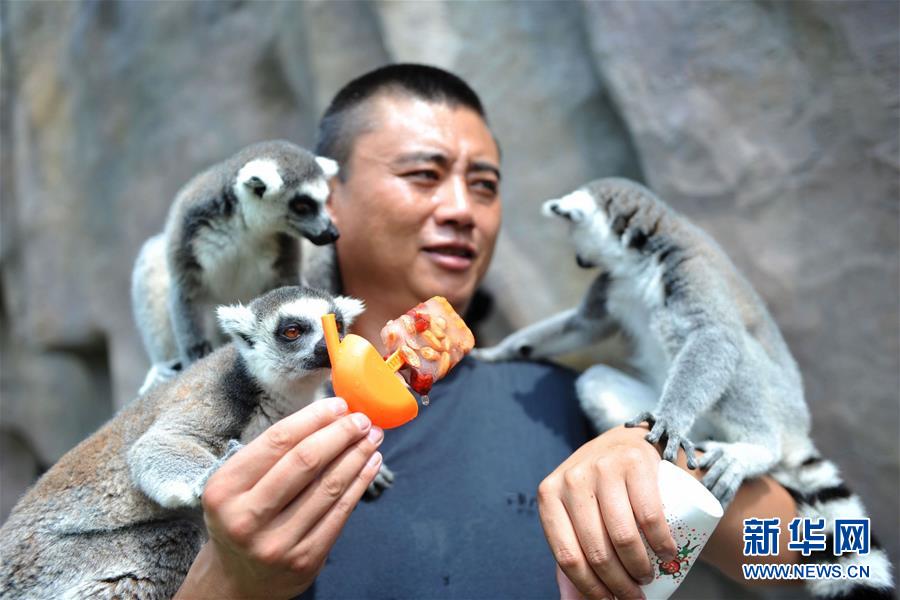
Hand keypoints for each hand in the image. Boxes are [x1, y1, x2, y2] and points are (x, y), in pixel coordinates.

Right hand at [175, 397, 383, 598]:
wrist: (237, 580)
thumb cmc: (242, 516)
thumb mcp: (237, 485)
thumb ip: (273, 454)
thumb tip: (328, 415)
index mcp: (224, 489)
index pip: (278, 441)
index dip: (314, 418)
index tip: (339, 404)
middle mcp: (246, 518)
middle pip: (306, 462)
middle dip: (341, 434)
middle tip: (362, 419)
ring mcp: (277, 542)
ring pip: (329, 487)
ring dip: (357, 455)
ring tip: (373, 437)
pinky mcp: (305, 560)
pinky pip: (340, 513)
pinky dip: (360, 482)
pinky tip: (371, 464)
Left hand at [537, 425, 677, 599]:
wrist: (624, 444)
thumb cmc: (597, 491)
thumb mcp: (573, 514)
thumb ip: (568, 551)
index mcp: (549, 496)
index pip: (568, 557)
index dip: (591, 588)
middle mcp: (571, 479)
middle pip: (597, 551)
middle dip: (621, 584)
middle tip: (636, 595)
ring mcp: (602, 468)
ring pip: (623, 536)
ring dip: (641, 568)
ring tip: (649, 577)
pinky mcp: (633, 462)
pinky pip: (649, 515)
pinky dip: (661, 543)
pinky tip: (668, 554)